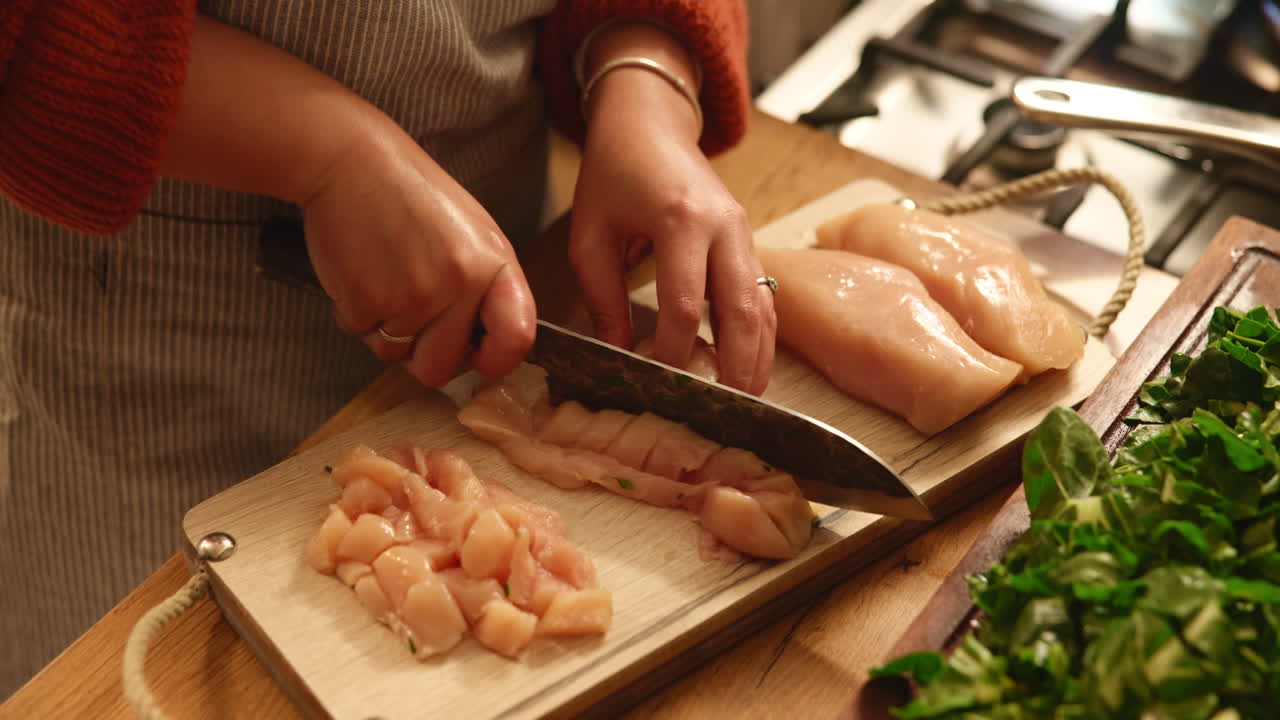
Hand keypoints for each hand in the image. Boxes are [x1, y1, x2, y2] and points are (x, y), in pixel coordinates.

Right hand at [302, 122, 535, 385]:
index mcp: (494, 265)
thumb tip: (485, 343)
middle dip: (422, 352)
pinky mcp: (365, 301)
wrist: (348, 160)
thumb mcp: (472, 232)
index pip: (516, 339)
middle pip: (441, 368)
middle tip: (411, 313)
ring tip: (384, 277)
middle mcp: (459, 285)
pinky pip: (361, 335)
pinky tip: (360, 271)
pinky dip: (355, 312)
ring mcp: (412, 297)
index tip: (479, 357)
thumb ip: (486, 287)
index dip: (496, 361)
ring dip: (385, 329)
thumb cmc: (409, 193)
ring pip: (396, 354)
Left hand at [569, 29, 774, 394]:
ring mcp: (743, 233)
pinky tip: (749, 365)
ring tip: (743, 400)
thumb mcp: (590, 236)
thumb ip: (603, 298)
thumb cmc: (611, 174)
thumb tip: (619, 356)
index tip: (656, 380)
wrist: (648, 123)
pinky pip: (765, 294)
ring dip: (756, 356)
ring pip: (763, 305)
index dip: (673, 349)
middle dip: (734, 365)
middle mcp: (723, 227)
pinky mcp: (749, 240)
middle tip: (723, 410)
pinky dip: (761, 334)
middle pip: (741, 310)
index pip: (685, 303)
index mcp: (680, 220)